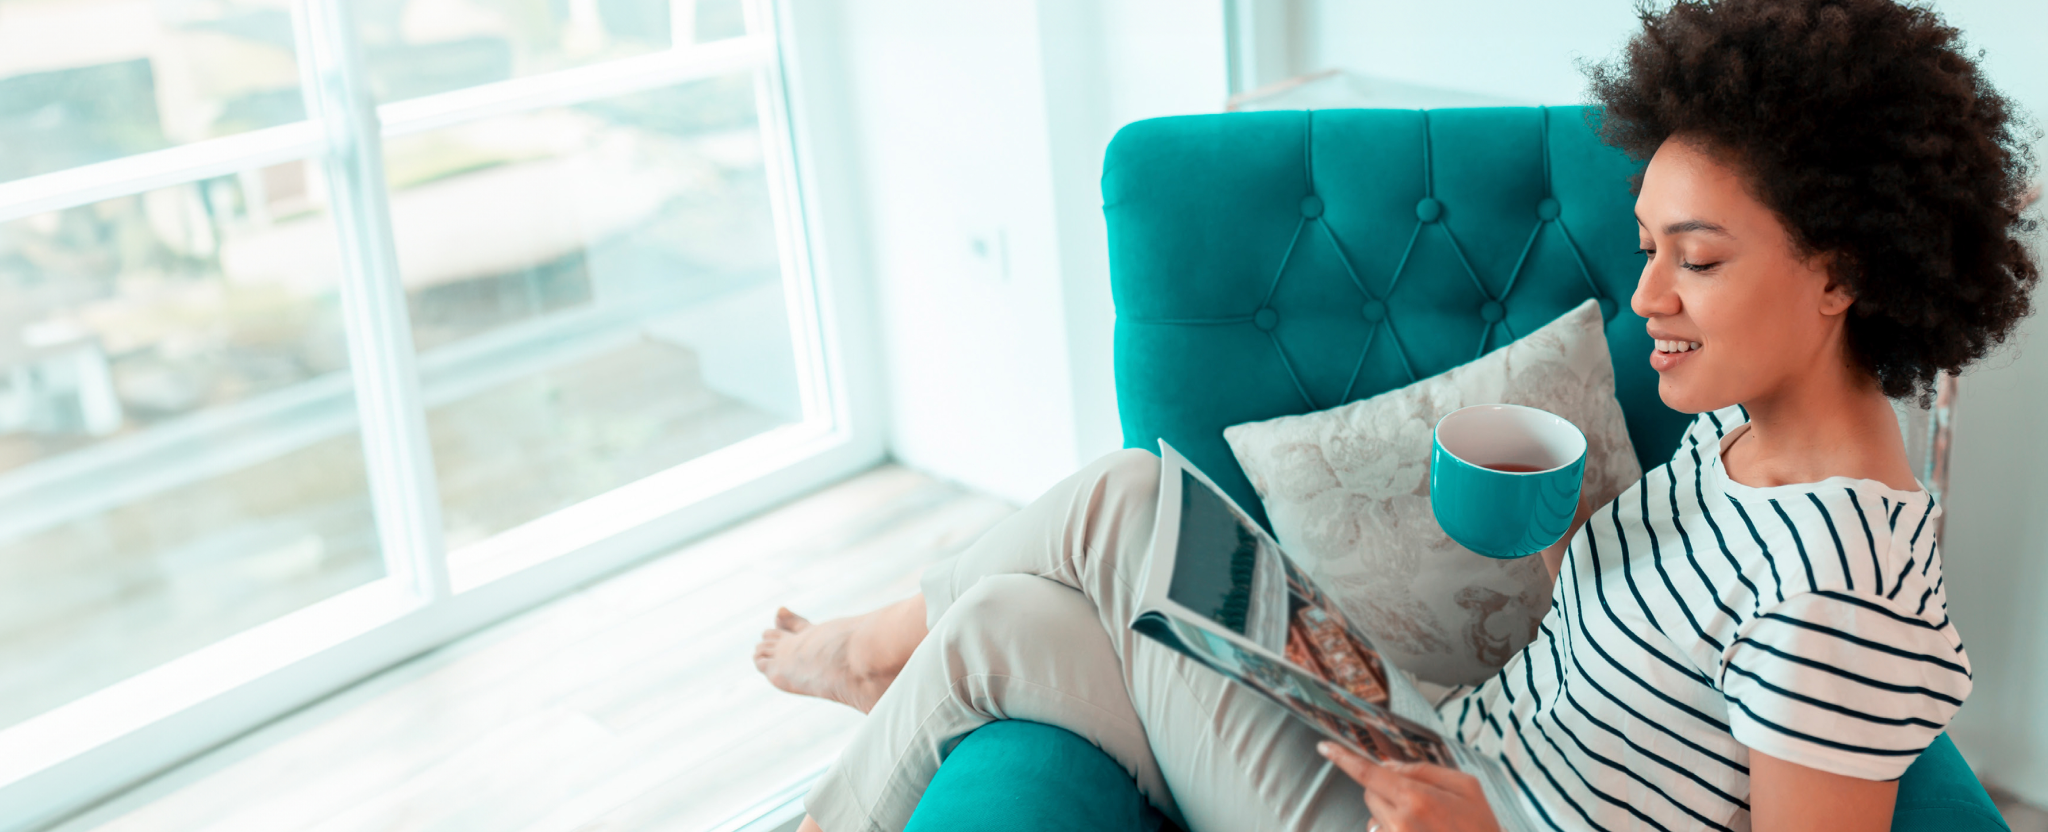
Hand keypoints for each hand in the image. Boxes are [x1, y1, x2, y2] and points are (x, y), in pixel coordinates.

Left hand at [1318, 742, 1501, 831]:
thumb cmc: (1481, 827)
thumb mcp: (1465, 787)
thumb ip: (1425, 770)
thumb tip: (1391, 766)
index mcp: (1417, 799)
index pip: (1368, 773)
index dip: (1344, 759)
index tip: (1326, 747)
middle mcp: (1399, 822)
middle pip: (1370, 792)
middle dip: (1385, 786)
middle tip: (1417, 794)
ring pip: (1375, 814)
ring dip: (1390, 810)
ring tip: (1425, 820)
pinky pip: (1382, 831)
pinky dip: (1394, 826)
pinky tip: (1421, 830)